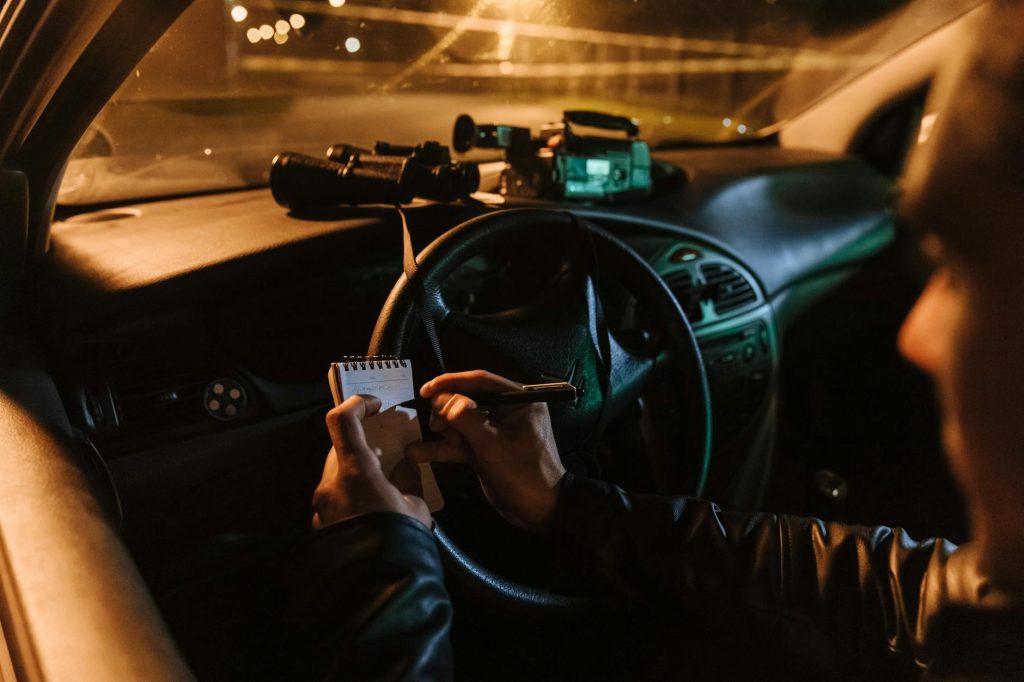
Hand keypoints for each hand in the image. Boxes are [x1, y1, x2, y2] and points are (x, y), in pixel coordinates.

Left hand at [312, 395, 431, 529]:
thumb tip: (405, 466)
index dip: (356, 404)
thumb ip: (407, 479)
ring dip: (355, 473)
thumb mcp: (414, 506)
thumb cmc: (400, 540)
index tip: (374, 405)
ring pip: (336, 475)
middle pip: (339, 448)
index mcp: (355, 470)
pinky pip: (334, 501)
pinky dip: (350, 498)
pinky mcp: (320, 526)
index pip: (342, 419)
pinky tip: (370, 514)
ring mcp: (321, 506)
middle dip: (361, 446)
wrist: (375, 587)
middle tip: (386, 454)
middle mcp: (330, 484)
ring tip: (382, 489)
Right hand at [405, 370, 565, 531]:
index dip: (451, 382)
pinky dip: (440, 448)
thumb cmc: (524, 473)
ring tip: (431, 442)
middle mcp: (505, 411)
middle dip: (446, 413)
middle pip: (466, 400)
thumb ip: (466, 418)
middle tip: (436, 426)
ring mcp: (492, 431)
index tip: (426, 389)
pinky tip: (416, 452)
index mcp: (517, 401)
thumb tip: (440, 397)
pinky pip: (458, 443)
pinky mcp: (483, 450)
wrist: (539, 511)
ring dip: (443, 431)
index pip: (480, 381)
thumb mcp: (494, 445)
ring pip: (459, 422)